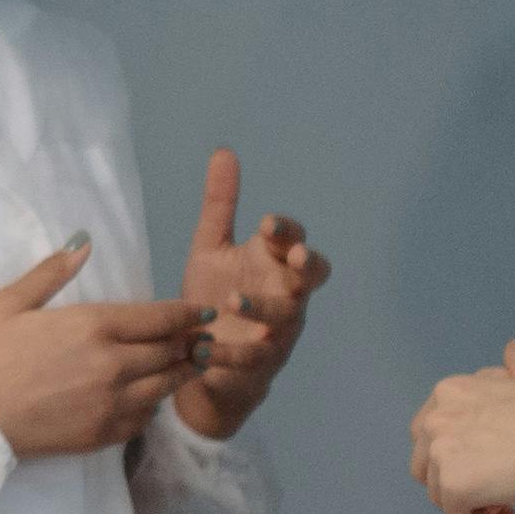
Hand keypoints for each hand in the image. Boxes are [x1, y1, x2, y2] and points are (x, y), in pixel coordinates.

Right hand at [0, 239, 213, 459]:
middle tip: (205, 337)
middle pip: (170, 350)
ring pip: (167, 385)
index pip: (159, 317)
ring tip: (194, 364)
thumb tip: (84, 243)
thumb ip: (51, 273)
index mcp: (92, 326)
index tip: (203, 312)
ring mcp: (112, 402)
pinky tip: (154, 395)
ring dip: (184, 372)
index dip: (187, 314)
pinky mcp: (105, 433)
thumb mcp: (9, 303)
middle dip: (192, 342)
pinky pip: (146, 416)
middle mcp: (113, 364)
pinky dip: (156, 403)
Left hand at [173, 151, 330, 438]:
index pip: (293, 239)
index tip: (267, 224)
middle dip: (307, 265)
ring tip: (231, 300)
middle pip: (313, 275)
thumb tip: (224, 151)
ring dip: (262, 308)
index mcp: (274, 263)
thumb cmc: (213, 297)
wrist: (202, 359)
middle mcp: (285, 293)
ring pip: (286, 317)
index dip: (287, 231)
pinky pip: (253, 358)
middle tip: (294, 256)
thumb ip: (220, 205)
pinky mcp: (260, 363)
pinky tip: (201, 346)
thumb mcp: (210, 248)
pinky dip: (228, 352)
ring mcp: (278, 330)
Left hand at [411, 335, 514, 513]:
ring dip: (471, 499)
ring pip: (440, 491)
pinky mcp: (452, 485)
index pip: (433, 431)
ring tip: (506, 499)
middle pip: (427, 463)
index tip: (494, 459)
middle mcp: (434, 418)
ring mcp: (440, 452)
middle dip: (456, 476)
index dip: (460, 450)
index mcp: (449, 391)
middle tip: (494, 484)